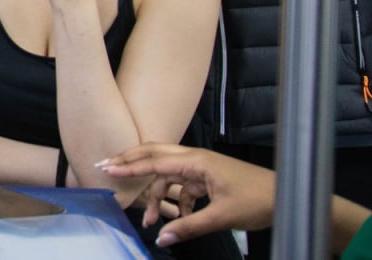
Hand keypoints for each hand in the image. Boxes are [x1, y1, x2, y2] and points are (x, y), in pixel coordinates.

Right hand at [98, 143, 274, 246]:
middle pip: (155, 155)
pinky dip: (176, 201)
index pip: (155, 162)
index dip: (129, 166)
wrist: (286, 198)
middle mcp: (196, 159)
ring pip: (168, 175)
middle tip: (109, 168)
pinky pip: (183, 186)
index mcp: (197, 162)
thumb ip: (189, 227)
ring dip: (158, 195)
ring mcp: (203, 168)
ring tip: (152, 219)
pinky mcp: (209, 178)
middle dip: (132, 162)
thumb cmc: (260, 199)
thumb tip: (163, 238)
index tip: (108, 168)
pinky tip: (180, 219)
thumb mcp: (222, 217)